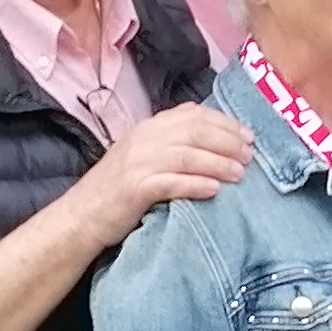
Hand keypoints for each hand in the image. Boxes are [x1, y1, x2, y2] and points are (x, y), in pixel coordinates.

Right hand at [75, 104, 255, 246]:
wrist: (80, 216)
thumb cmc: (116, 190)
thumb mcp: (142, 155)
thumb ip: (170, 141)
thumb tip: (209, 134)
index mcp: (148, 128)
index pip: (193, 115)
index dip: (225, 123)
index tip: (249, 136)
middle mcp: (144, 139)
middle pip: (195, 131)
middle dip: (228, 142)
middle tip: (251, 156)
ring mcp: (138, 162)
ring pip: (188, 155)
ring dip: (218, 163)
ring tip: (240, 174)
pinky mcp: (134, 188)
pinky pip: (172, 183)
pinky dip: (196, 184)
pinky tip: (214, 191)